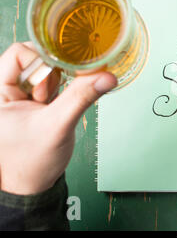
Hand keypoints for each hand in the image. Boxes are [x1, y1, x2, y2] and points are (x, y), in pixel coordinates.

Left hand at [0, 42, 116, 194]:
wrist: (35, 183)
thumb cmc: (32, 161)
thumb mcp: (57, 127)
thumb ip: (80, 98)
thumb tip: (106, 77)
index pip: (18, 54)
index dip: (39, 66)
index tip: (48, 91)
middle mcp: (8, 88)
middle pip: (35, 57)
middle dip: (52, 73)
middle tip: (54, 96)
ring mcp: (25, 93)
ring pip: (48, 68)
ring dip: (61, 81)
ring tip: (56, 105)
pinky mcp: (40, 99)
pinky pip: (56, 81)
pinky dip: (67, 86)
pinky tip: (65, 102)